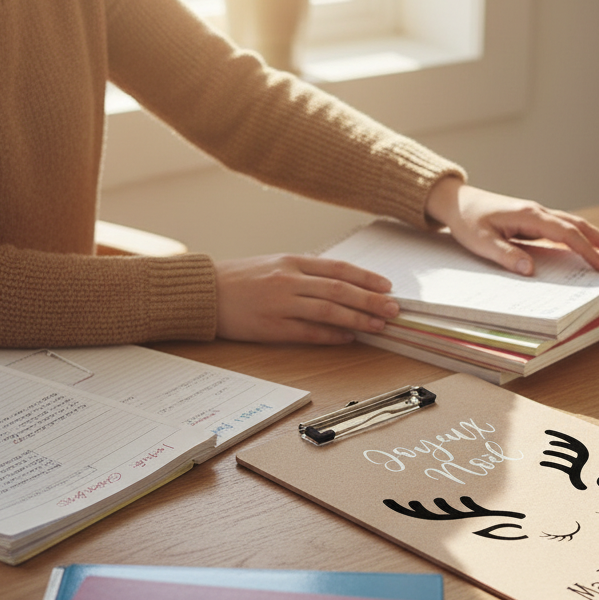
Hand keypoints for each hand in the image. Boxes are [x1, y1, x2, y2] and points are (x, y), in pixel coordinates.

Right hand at [214, 254, 398, 343]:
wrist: (205, 293)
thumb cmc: (240, 278)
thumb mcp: (274, 264)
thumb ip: (305, 272)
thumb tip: (340, 283)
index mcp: (291, 261)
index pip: (338, 268)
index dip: (365, 278)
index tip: (387, 286)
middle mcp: (289, 280)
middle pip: (339, 289)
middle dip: (370, 299)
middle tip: (393, 308)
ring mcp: (281, 304)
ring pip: (329, 310)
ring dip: (357, 318)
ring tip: (378, 325)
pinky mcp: (272, 327)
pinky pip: (309, 332)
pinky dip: (332, 335)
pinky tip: (349, 338)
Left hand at [424, 178, 598, 274]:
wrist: (458, 201)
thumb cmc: (467, 221)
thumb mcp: (481, 241)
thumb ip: (505, 255)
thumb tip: (530, 271)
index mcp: (529, 215)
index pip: (566, 233)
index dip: (585, 250)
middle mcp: (538, 212)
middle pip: (578, 225)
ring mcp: (537, 215)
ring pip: (573, 224)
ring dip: (595, 238)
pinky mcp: (533, 220)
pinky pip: (562, 228)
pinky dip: (579, 237)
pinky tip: (586, 249)